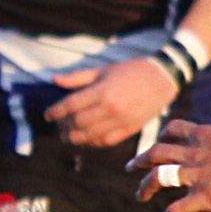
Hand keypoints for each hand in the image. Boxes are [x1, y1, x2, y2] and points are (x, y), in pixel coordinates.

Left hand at [46, 55, 176, 148]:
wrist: (163, 78)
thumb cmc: (131, 71)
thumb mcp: (104, 70)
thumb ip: (78, 77)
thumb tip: (54, 80)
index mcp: (103, 91)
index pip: (71, 105)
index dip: (56, 111)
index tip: (47, 115)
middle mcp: (111, 108)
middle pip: (78, 123)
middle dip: (64, 126)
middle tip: (58, 125)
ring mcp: (121, 121)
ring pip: (90, 136)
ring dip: (75, 137)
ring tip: (68, 135)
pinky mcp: (130, 129)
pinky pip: (106, 141)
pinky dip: (93, 142)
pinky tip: (87, 138)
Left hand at [133, 77, 210, 211]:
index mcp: (202, 134)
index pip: (174, 130)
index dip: (163, 135)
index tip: (158, 141)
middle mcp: (193, 154)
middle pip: (157, 153)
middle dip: (141, 160)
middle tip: (131, 167)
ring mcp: (195, 176)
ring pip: (159, 179)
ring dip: (146, 187)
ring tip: (140, 195)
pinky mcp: (202, 197)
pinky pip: (176, 210)